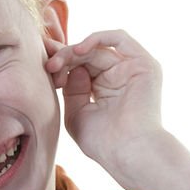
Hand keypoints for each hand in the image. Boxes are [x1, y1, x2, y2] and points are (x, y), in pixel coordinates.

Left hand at [44, 29, 164, 177]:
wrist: (128, 152)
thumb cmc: (103, 142)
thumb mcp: (77, 114)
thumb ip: (72, 89)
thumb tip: (71, 67)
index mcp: (106, 88)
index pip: (81, 65)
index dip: (61, 64)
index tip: (45, 71)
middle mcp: (121, 76)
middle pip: (88, 54)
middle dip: (64, 57)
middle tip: (49, 67)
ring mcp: (133, 69)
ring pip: (98, 47)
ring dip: (74, 50)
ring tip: (58, 63)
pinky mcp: (144, 64)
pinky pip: (119, 38)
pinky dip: (96, 38)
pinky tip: (79, 50)